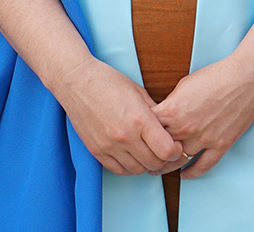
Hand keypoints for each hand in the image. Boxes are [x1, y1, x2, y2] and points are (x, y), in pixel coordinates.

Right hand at [51, 56, 183, 175]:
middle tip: (163, 151)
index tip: (175, 146)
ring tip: (147, 153)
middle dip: (163, 159)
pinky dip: (129, 167)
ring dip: (146, 164)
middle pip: (154, 163)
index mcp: (140, 119)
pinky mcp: (97, 151)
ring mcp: (109, 146)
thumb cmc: (109, 82)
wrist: (77, 82)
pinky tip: (131, 156)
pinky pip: (118, 170)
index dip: (176, 151)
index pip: (167, 150)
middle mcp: (125, 136)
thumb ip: (156, 112)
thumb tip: (169, 127)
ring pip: (137, 170)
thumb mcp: (139, 91)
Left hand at [152, 55, 253, 179]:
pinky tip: (184, 174)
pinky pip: (203, 166)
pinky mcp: (220, 145)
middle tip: (144, 157)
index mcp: (173, 110)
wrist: (245, 78)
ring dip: (168, 165)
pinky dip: (192, 172)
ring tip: (158, 168)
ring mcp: (203, 139)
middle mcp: (185, 127)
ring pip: (179, 161)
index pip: (148, 128)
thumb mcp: (184, 84)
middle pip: (159, 148)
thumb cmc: (216, 75)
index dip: (142, 132)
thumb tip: (162, 115)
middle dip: (150, 152)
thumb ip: (170, 103)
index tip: (139, 136)